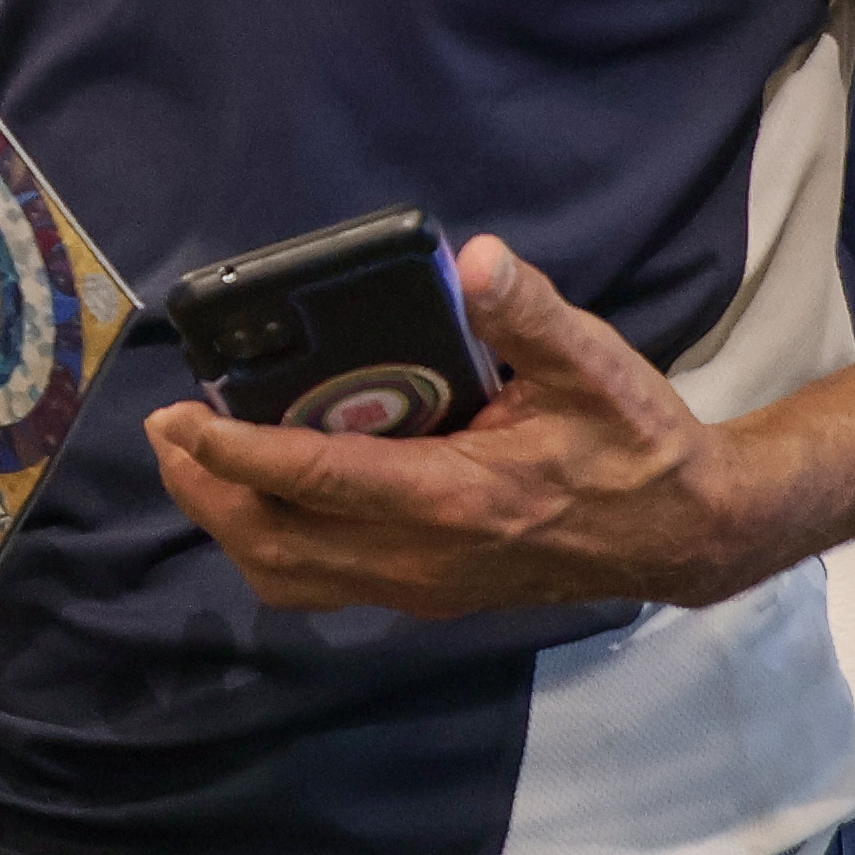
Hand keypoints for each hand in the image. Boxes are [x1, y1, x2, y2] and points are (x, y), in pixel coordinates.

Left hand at [140, 235, 776, 617]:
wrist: (685, 534)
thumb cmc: (637, 443)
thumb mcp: (597, 365)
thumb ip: (531, 314)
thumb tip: (475, 258)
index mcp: (458, 496)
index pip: (317, 478)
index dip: (236, 450)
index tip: (179, 417)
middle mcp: (425, 555)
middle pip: (277, 541)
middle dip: (207, 489)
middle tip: (169, 432)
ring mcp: (423, 586)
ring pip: (291, 576)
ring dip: (231, 523)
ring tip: (198, 462)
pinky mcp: (428, 595)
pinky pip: (323, 583)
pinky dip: (273, 545)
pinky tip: (265, 493)